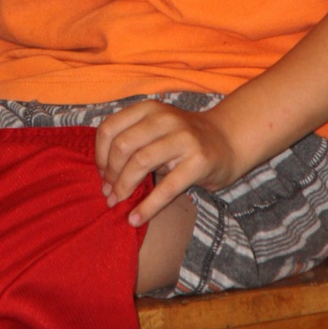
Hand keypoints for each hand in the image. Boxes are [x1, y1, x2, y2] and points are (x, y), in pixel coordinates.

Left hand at [95, 99, 241, 226]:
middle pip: (122, 146)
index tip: (101, 174)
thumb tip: (103, 173)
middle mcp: (164, 118)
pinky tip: (135, 218)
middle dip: (110, 174)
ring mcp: (183, 139)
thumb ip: (133, 140)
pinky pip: (166, 188)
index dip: (99, 155)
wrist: (228, 141)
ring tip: (118, 203)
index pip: (110, 128)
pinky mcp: (198, 162)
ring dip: (124, 188)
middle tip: (108, 193)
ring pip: (140, 162)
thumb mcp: (156, 130)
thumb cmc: (184, 140)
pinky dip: (147, 206)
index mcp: (149, 109)